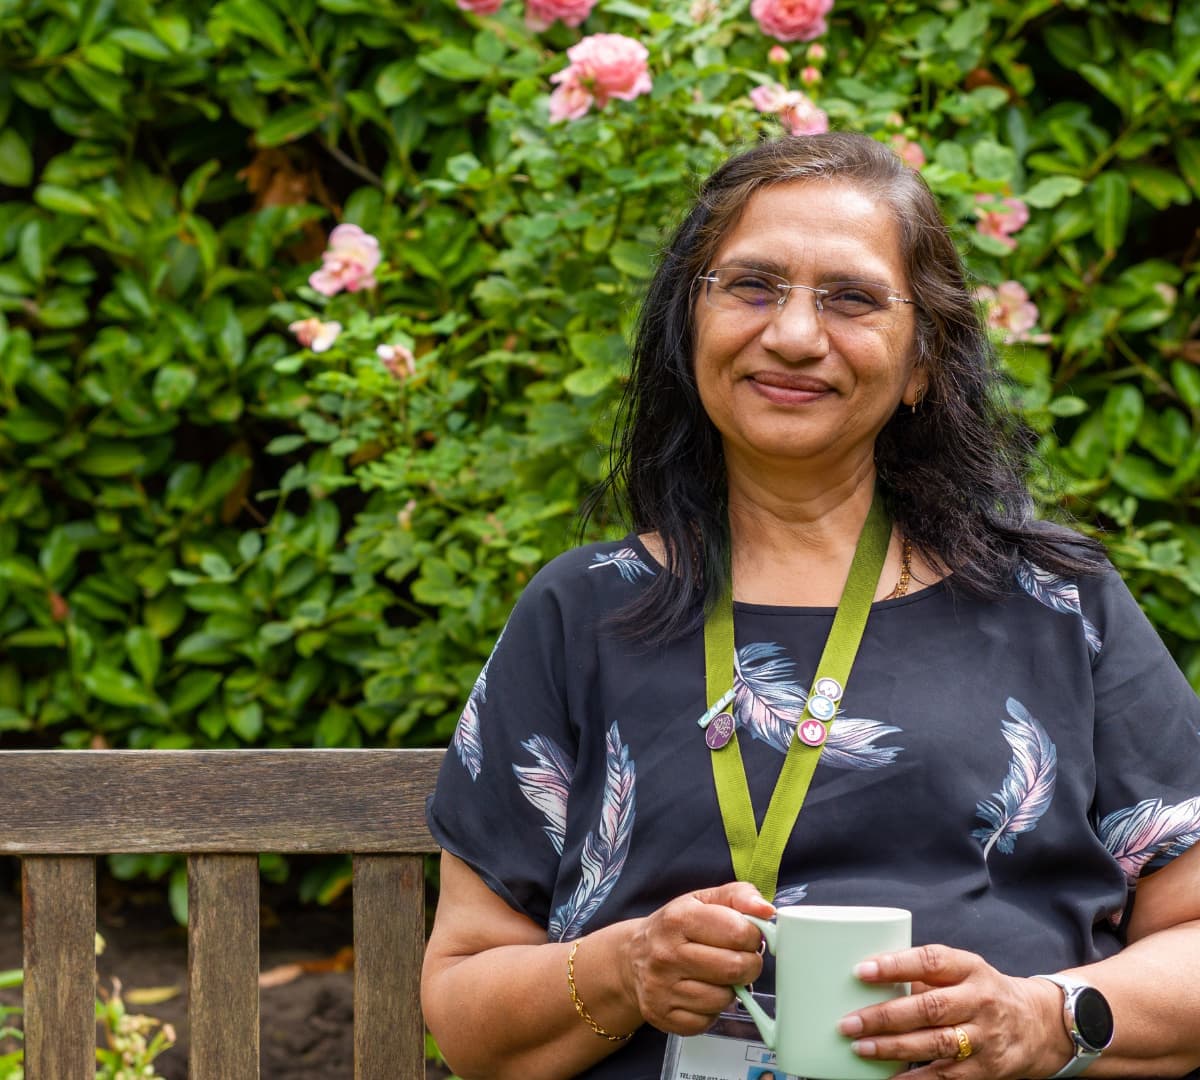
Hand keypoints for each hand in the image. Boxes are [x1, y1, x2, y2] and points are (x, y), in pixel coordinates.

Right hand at [621, 882, 772, 1035]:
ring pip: (724, 999)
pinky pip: (707, 1021)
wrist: (633, 957)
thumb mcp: (703, 899)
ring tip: (717, 975)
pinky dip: (711, 1010)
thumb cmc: (675, 927)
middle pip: (735, 968)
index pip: (738, 932)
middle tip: (740, 958)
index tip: (747, 935)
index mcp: (679, 919)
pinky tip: (702, 992)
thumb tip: (766, 911)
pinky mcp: (663, 1016)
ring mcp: (662, 988)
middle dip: (748, 964)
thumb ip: (739, 895)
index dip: (753, 935)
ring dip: (730, 989)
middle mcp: (666, 954)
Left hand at [835, 945, 1071, 1077]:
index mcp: (969, 968)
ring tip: (861, 1048)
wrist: (1037, 1024)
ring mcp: (984, 1037)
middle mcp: (979, 1001)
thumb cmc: (982, 991)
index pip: (930, 962)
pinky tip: (890, 1079)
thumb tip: (872, 980)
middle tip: (849, 1022)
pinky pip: (946, 1076)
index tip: (862, 971)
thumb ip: (925, 974)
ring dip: (893, 1048)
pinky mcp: (986, 1069)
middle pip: (928, 1007)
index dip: (895, 965)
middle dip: (884, 1016)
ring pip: (935, 1044)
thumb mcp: (962, 971)